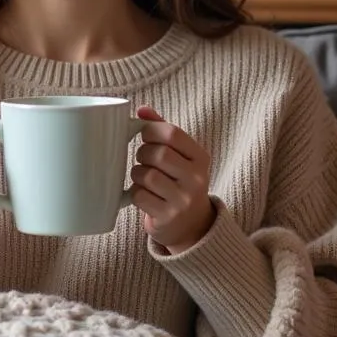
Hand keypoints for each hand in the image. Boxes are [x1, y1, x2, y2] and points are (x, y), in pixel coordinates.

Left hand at [130, 106, 215, 253]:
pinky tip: (143, 194)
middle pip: (158, 153)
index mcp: (201, 157)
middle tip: (144, 159)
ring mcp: (183, 200)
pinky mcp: (167, 217)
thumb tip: (142, 109)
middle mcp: (196, 178)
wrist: (192, 226)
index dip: (151, 130)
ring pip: (146, 175)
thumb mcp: (180, 156)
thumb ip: (163, 130)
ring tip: (143, 177)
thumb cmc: (180, 182)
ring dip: (137, 174)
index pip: (172, 133)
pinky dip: (135, 193)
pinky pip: (139, 196)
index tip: (145, 135)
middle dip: (143, 154)